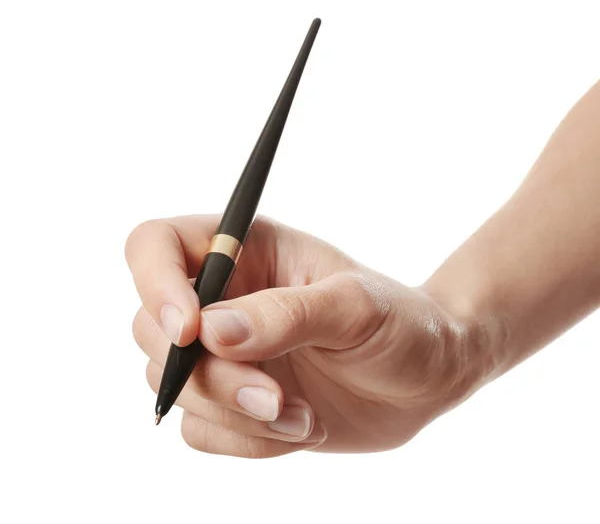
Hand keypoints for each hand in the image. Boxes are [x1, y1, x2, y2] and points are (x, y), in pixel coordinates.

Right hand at [125, 215, 491, 457]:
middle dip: (208, 375)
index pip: (156, 246)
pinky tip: (300, 428)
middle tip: (271, 396)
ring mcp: (223, 353)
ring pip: (173, 386)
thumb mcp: (355, 307)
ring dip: (233, 413)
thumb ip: (285, 314)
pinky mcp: (230, 401)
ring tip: (302, 417)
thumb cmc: (400, 324)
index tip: (190, 331)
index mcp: (245, 250)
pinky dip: (245, 441)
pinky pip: (200, 430)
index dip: (154, 283)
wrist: (424, 380)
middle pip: (153, 329)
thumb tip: (211, 331)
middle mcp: (223, 298)